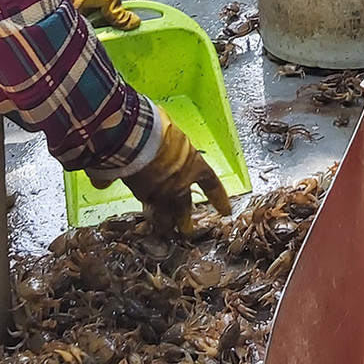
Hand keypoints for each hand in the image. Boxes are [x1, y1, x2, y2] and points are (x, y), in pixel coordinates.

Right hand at [121, 109, 231, 232]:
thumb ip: (168, 145)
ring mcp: (160, 193)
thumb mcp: (171, 133)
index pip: (211, 185)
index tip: (226, 211)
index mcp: (193, 165)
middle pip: (185, 209)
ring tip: (165, 234)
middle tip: (187, 232)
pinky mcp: (142, 196)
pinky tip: (145, 219)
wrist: (137, 139)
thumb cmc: (156, 129)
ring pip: (165, 216)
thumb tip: (165, 141)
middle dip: (186, 222)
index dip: (219, 199)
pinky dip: (146, 214)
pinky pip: (147, 209)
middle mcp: (179, 184)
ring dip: (165, 225)